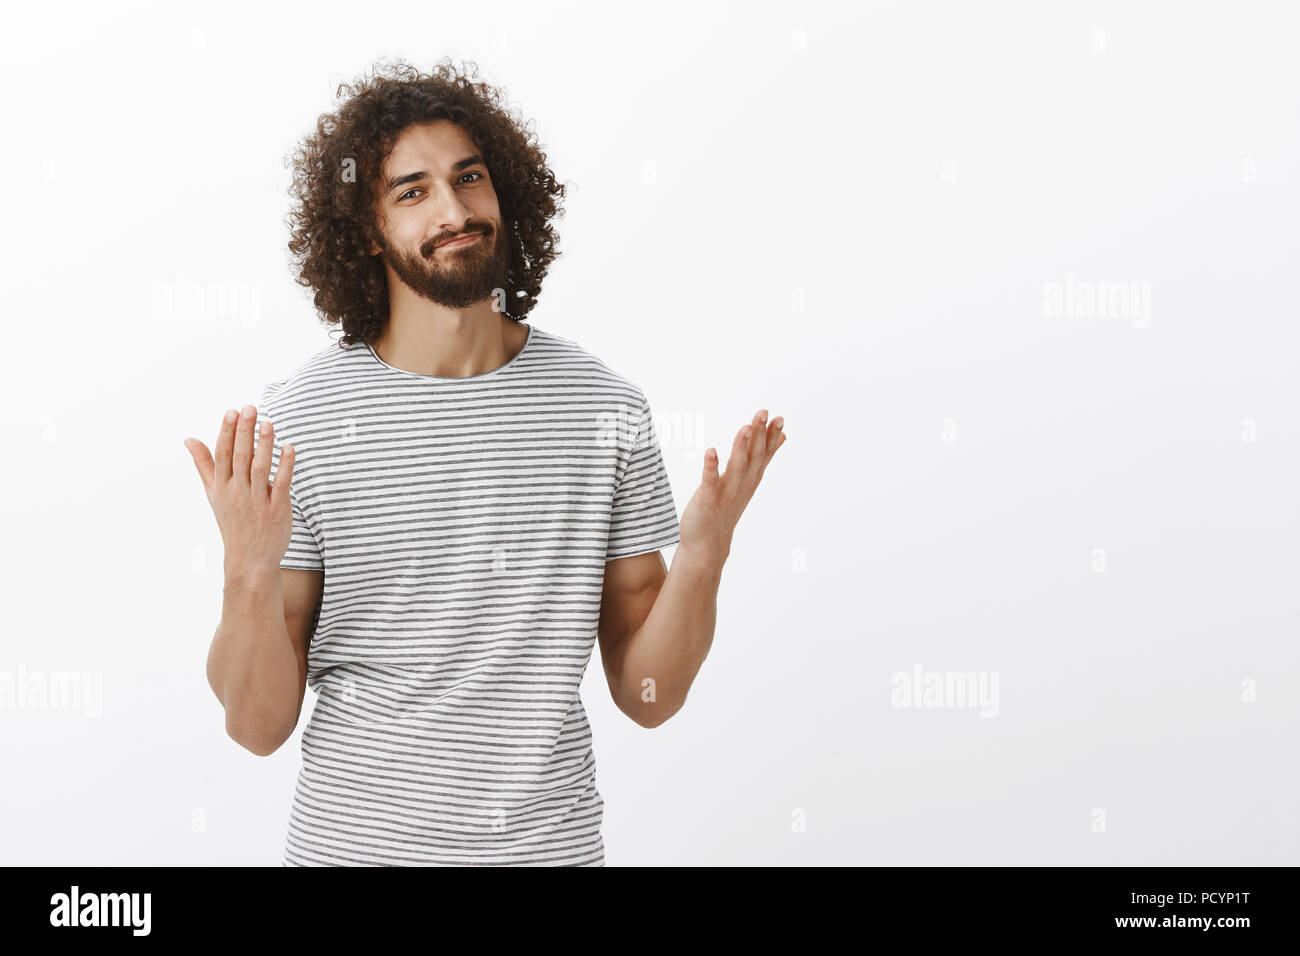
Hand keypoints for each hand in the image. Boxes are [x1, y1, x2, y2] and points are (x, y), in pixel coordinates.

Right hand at [183, 404, 295, 578]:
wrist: (249, 560)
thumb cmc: (232, 522)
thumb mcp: (214, 494)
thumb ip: (204, 464)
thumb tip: (189, 438)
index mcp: (221, 487)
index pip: (222, 454)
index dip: (227, 432)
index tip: (231, 411)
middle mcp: (237, 493)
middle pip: (240, 457)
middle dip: (244, 432)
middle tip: (250, 408)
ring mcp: (258, 502)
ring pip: (261, 468)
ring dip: (264, 445)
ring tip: (268, 422)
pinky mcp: (277, 510)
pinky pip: (282, 484)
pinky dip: (286, 465)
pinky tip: (289, 447)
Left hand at [679, 408, 785, 561]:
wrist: (708, 543)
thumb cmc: (726, 507)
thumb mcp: (748, 480)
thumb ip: (762, 457)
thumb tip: (782, 436)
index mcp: (751, 479)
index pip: (765, 454)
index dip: (771, 436)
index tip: (779, 418)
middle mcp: (742, 484)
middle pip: (753, 456)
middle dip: (759, 435)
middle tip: (764, 413)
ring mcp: (726, 492)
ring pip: (736, 467)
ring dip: (740, 447)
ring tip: (745, 427)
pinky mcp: (707, 499)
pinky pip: (710, 481)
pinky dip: (711, 466)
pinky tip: (711, 450)